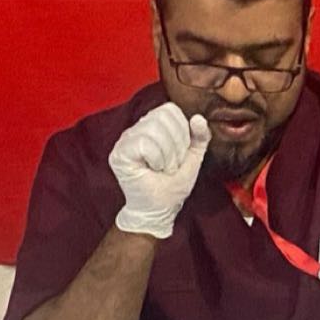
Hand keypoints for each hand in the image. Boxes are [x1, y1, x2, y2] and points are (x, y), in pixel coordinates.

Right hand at [108, 102, 209, 238]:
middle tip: (171, 165)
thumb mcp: (194, 158)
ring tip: (162, 168)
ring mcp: (126, 140)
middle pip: (163, 118)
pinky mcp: (119, 153)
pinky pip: (145, 144)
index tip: (180, 153)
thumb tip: (199, 118)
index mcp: (154, 125)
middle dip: (176, 146)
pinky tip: (152, 170)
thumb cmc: (173, 184)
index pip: (170, 110)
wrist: (159, 209)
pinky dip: (156, 159)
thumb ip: (200, 138)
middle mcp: (137, 129)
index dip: (182, 131)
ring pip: (154, 130)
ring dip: (167, 156)